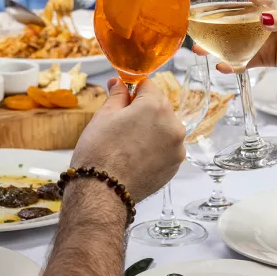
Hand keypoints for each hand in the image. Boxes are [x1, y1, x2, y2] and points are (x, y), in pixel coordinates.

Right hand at [72, 78, 185, 201]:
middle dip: (143, 110)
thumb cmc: (99, 153)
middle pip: (159, 106)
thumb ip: (118, 95)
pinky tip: (136, 157)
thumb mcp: (104, 115)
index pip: (147, 85)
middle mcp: (173, 124)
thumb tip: (120, 83)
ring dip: (151, 130)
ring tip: (128, 144)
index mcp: (156, 106)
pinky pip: (167, 148)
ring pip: (164, 128)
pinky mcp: (175, 165)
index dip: (132, 90)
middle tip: (121, 125)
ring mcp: (177, 147)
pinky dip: (155, 148)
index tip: (122, 97)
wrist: (102, 192)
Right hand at [192, 0, 276, 80]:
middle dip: (209, 20)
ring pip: (233, 40)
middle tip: (190, 26)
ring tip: (198, 52)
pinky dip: (234, 64)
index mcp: (272, 2)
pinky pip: (246, 61)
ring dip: (215, 45)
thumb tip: (262, 20)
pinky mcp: (269, 58)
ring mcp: (264, 39)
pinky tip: (223, 67)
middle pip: (230, 16)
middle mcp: (264, 19)